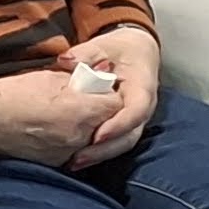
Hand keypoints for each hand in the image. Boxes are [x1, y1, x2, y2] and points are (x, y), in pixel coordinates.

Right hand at [0, 70, 111, 166]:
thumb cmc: (14, 95)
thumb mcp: (51, 77)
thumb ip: (81, 77)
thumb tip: (103, 71)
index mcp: (81, 110)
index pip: (116, 105)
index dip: (108, 95)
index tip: (98, 91)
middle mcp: (81, 135)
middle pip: (107, 124)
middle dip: (99, 113)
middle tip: (82, 103)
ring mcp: (70, 152)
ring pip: (92, 139)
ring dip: (87, 128)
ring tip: (65, 116)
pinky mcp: (58, 162)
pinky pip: (75, 150)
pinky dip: (71, 141)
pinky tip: (54, 130)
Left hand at [60, 24, 162, 168]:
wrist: (135, 51)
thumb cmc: (120, 49)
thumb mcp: (105, 45)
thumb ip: (86, 53)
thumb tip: (65, 60)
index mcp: (142, 88)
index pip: (136, 111)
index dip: (118, 125)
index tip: (97, 136)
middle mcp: (143, 108)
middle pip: (129, 135)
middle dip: (105, 150)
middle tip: (78, 158)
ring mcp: (135, 119)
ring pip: (123, 143)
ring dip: (100, 156)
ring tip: (74, 163)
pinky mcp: (125, 125)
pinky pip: (115, 142)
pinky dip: (98, 152)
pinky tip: (76, 158)